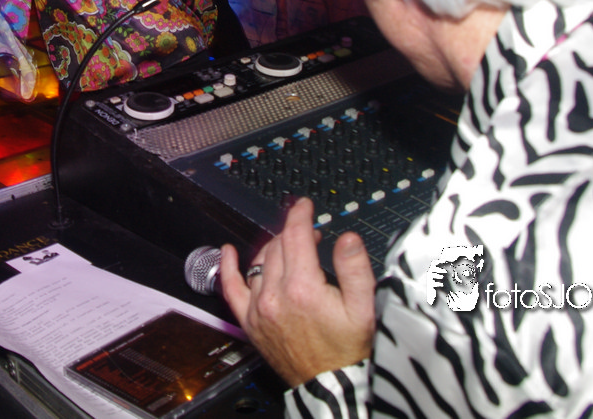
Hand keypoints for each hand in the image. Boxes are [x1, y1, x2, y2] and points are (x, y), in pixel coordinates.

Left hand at [220, 198, 375, 387]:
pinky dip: (228, 267)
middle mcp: (275, 296)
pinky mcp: (249, 322)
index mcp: (303, 289)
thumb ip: (355, 269)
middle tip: (310, 232)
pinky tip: (228, 252)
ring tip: (289, 245)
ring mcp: (258, 309)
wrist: (331, 385)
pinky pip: (231, 288)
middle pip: (278, 246)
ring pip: (259, 261)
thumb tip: (347, 238)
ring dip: (274, 247)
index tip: (304, 206)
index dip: (300, 215)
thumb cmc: (348, 350)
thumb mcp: (364, 308)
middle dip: (293, 232)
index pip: (295, 236)